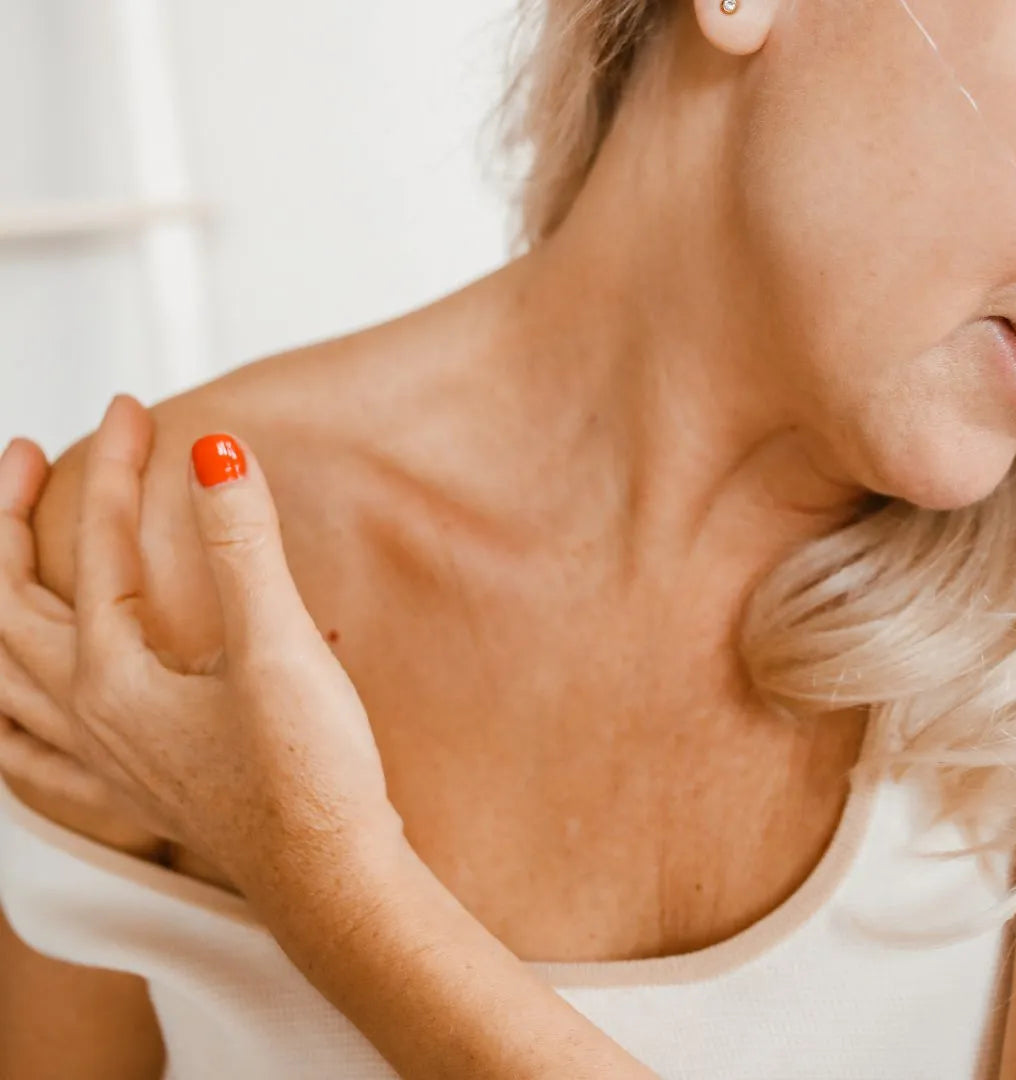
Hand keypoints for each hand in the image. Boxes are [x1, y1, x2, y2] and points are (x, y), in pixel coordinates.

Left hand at [0, 396, 404, 900]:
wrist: (330, 880)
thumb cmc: (308, 775)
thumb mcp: (279, 647)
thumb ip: (244, 544)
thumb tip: (215, 453)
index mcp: (114, 678)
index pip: (100, 549)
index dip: (113, 471)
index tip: (135, 412)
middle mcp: (88, 718)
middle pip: (8, 606)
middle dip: (10, 522)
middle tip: (29, 460)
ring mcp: (101, 761)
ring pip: (3, 676)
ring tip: (5, 560)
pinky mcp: (132, 791)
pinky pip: (27, 754)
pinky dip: (5, 716)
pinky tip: (13, 709)